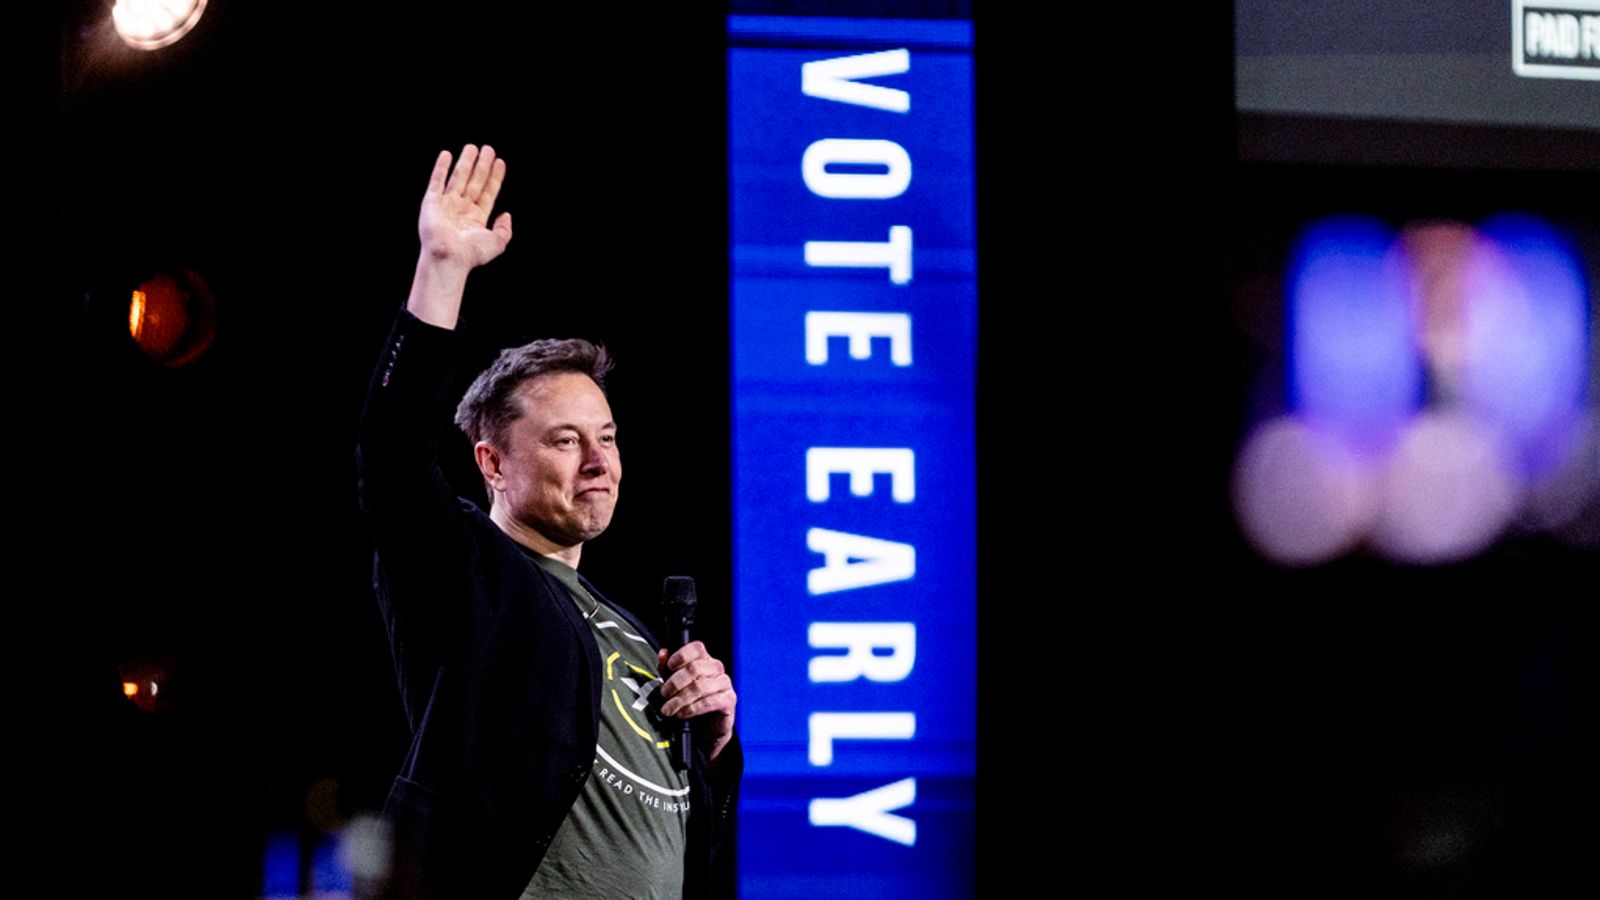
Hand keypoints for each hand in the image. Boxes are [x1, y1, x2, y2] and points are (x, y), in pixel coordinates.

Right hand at [418, 144, 511, 269]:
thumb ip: (505, 230)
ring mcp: (446, 205)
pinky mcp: (431, 202)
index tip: (500, 162)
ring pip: (458, 177)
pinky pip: (436, 181)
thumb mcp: (497, 243)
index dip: (494, 177)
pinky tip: (447, 154)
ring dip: (465, 162)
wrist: (449, 257)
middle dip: (482, 165)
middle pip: (474, 181)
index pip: (488, 192)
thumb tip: (506, 215)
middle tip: (488, 149)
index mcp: (476, 218)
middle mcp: (461, 209)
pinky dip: (440, 167)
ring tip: (472, 147)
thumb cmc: (471, 253)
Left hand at [657, 641, 736, 765]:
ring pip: (700, 687)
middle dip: (675, 683)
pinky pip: (709, 702)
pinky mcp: (729, 700)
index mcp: (704, 659)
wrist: (706, 728)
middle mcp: (716, 668)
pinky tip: (682, 714)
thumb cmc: (690, 701)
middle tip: (664, 694)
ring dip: (680, 699)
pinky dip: (691, 709)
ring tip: (668, 709)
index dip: (682, 655)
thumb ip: (667, 669)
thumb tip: (663, 653)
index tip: (669, 666)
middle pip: (694, 668)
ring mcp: (724, 683)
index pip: (697, 648)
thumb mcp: (674, 684)